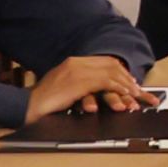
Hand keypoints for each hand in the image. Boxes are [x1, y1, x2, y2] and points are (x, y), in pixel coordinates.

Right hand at [26, 55, 146, 121]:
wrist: (29, 105)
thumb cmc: (44, 100)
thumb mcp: (63, 86)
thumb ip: (77, 82)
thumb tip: (94, 89)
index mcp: (73, 62)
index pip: (104, 61)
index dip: (120, 71)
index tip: (130, 82)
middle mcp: (77, 63)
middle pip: (111, 66)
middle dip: (127, 78)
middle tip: (139, 90)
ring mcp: (78, 71)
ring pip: (111, 74)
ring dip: (126, 86)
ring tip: (136, 96)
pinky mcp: (79, 82)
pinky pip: (106, 83)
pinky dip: (118, 89)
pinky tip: (125, 96)